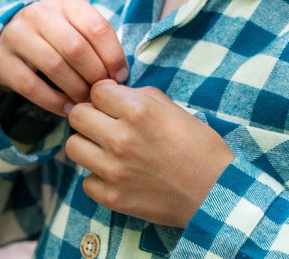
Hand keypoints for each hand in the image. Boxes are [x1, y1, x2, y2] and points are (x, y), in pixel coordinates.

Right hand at [0, 0, 128, 115]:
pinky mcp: (1, 60)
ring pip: (55, 66)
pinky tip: (67, 109)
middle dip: (95, 75)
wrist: (8, 36)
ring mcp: (16, 35)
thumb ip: (96, 41)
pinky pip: (32, 86)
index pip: (97, 27)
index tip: (121, 75)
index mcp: (64, 1)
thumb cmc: (55, 34)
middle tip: (103, 92)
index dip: (113, 55)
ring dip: (76, 89)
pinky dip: (53, 102)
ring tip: (87, 102)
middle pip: (76, 48)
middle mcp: (38, 13)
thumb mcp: (75, 25)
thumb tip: (120, 73)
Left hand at [66, 81, 234, 227]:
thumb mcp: (173, 108)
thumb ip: (140, 97)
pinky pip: (86, 180)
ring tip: (106, 147)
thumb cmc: (199, 146)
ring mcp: (114, 170)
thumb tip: (116, 94)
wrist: (215, 191)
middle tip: (105, 122)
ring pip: (73, 146)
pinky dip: (98, 175)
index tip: (113, 102)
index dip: (105, 94)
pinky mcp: (112, 197)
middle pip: (77, 115)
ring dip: (88, 143)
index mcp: (138, 110)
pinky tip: (116, 172)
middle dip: (90, 114)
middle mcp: (120, 138)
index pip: (96, 90)